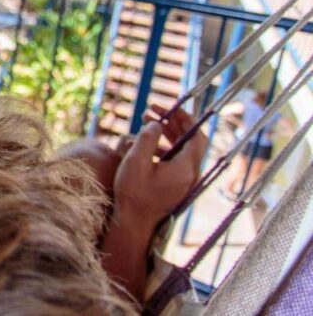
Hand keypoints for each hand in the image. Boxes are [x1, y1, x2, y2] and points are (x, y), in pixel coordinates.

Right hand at [113, 105, 206, 229]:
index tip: (170, 107)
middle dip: (172, 123)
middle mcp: (190, 174)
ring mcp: (184, 181)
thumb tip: (156, 124)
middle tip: (152, 109)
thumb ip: (147, 138)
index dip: (185, 118)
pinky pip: (175, 161)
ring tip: (145, 122)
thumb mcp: (136, 161)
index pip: (196, 136)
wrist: (134, 223)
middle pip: (189, 141)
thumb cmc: (134, 193)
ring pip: (181, 150)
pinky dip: (163, 148)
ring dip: (166, 134)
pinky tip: (146, 144)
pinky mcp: (176, 186)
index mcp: (186, 168)